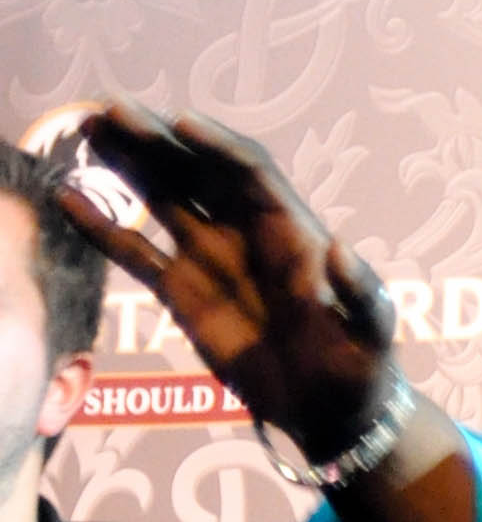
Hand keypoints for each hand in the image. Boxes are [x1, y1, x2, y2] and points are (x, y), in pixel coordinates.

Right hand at [52, 101, 398, 462]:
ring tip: (87, 129)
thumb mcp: (372, 330)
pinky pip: (137, 251)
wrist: (331, 411)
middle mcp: (245, 231)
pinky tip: (68, 200)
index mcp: (290, 229)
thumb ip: (361, 293)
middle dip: (157, 138)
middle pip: (196, 170)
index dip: (216, 146)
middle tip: (111, 110)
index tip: (181, 125)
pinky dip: (103, 227)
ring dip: (127, 162)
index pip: (249, 171)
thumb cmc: (360, 366)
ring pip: (163, 196)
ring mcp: (210, 258)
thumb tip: (340, 250)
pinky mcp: (183, 292)